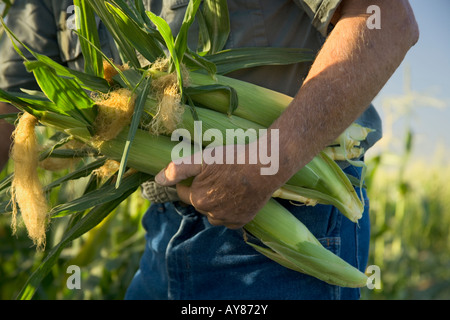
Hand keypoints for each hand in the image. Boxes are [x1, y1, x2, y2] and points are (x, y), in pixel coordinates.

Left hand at [155, 143, 274, 228]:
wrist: (264, 167)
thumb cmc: (233, 159)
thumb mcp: (202, 158)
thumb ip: (177, 169)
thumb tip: (157, 179)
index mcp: (198, 199)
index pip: (183, 193)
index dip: (188, 181)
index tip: (198, 172)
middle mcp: (211, 214)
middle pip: (199, 203)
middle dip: (202, 192)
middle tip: (216, 175)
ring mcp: (227, 219)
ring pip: (213, 213)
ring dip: (215, 203)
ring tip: (226, 185)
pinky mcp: (242, 221)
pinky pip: (229, 219)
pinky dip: (229, 210)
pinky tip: (236, 196)